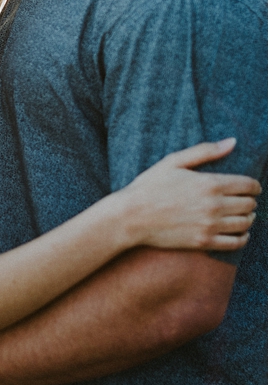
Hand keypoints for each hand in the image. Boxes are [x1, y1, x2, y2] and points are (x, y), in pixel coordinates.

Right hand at [120, 139, 259, 250]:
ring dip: (248, 218)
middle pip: (249, 205)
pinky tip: (238, 232)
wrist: (130, 217)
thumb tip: (232, 142)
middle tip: (243, 200)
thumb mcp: (172, 162)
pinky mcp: (204, 241)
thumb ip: (204, 151)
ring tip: (241, 215)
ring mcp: (210, 225)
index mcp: (210, 183)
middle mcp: (214, 205)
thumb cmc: (148, 187)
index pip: (248, 185)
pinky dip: (243, 237)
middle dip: (250, 201)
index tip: (251, 187)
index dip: (254, 185)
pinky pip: (236, 242)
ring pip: (246, 223)